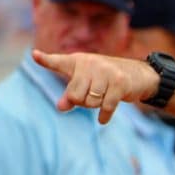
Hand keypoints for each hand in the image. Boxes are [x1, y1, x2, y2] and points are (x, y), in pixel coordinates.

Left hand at [32, 50, 160, 124]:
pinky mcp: (120, 83)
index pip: (58, 62)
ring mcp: (106, 72)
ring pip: (91, 102)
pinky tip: (103, 120)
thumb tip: (60, 108)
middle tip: (92, 97)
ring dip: (96, 107)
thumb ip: (71, 95)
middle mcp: (91, 63)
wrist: (139, 74)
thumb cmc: (107, 79)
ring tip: (103, 99)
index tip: (34, 55)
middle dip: (82, 103)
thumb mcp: (87, 84)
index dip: (45, 60)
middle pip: (75, 95)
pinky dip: (104, 116)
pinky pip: (106, 106)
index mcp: (79, 61)